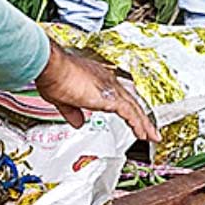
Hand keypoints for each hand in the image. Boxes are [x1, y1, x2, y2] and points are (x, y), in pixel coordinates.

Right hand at [35, 40, 160, 141]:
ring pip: (134, 108)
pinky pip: (130, 113)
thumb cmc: (54, 77)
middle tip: (149, 129)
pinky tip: (142, 134)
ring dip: (144, 123)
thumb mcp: (63, 100)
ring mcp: (110, 88)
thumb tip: (78, 122)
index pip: (117, 95)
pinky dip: (138, 124)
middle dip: (140, 116)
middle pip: (130, 101)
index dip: (125, 108)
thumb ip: (73, 112)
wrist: (53, 68)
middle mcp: (107, 81)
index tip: (129, 117)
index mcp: (97, 79)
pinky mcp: (111, 98)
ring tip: (151, 136)